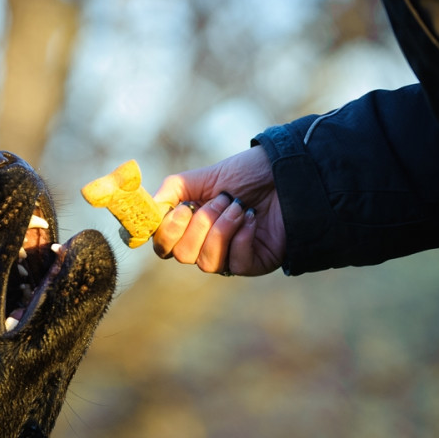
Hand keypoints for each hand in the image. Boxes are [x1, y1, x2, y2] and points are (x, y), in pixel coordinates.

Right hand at [151, 146, 285, 275]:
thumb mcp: (204, 177)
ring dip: (222, 229)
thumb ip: (173, 190)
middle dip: (201, 224)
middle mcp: (206, 245)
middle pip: (182, 255)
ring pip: (206, 262)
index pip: (164, 246)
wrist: (287, 173)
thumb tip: (152, 207)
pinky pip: (235, 263)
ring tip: (240, 207)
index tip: (182, 209)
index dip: (167, 233)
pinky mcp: (252, 264)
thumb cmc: (247, 174)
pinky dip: (242, 237)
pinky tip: (253, 219)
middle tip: (223, 200)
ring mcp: (229, 257)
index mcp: (190, 226)